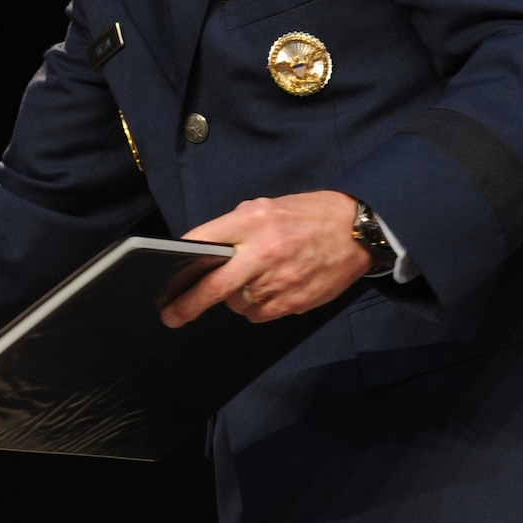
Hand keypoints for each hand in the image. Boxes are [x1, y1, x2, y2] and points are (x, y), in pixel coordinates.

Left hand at [160, 191, 370, 327]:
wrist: (356, 231)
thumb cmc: (307, 216)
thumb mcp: (267, 207)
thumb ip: (235, 227)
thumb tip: (204, 250)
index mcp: (254, 221)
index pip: (204, 242)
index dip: (181, 260)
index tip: (166, 276)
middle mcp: (264, 251)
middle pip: (214, 286)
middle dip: (187, 304)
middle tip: (170, 316)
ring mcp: (280, 280)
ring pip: (238, 304)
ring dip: (235, 298)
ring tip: (253, 279)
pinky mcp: (294, 301)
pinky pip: (259, 314)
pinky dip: (256, 307)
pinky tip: (270, 289)